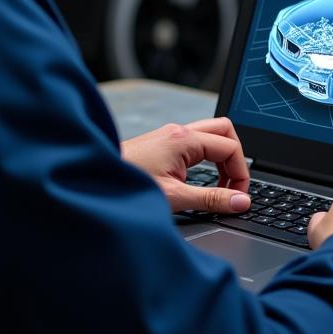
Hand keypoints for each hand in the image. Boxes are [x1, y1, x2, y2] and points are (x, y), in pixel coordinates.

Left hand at [122, 118, 250, 213]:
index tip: (238, 197)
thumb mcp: (174, 197)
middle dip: (235, 158)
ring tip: (219, 185)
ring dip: (220, 157)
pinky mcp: (161, 143)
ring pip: (209, 134)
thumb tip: (240, 202)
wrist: (91, 179)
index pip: (230, 148)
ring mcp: (169, 135)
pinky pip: (195, 142)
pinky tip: (199, 179)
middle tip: (233, 185)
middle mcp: (178, 131)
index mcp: (183, 139)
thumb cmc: (127, 186)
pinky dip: (205, 158)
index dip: (241, 174)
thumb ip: (211, 200)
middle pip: (224, 130)